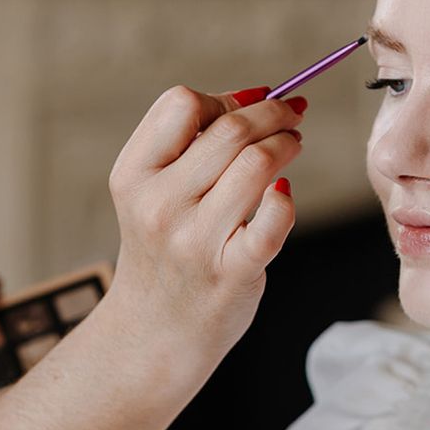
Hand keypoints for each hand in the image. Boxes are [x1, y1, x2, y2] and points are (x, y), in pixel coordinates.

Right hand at [104, 85, 305, 381]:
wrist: (151, 333)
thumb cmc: (163, 249)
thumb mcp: (151, 193)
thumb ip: (189, 145)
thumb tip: (257, 96)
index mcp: (134, 175)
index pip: (181, 105)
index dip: (225, 97)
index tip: (251, 102)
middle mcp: (159, 205)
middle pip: (230, 130)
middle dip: (273, 113)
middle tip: (293, 113)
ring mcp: (195, 241)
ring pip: (256, 165)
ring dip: (287, 144)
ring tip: (294, 144)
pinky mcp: (231, 272)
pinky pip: (274, 219)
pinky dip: (286, 199)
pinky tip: (283, 194)